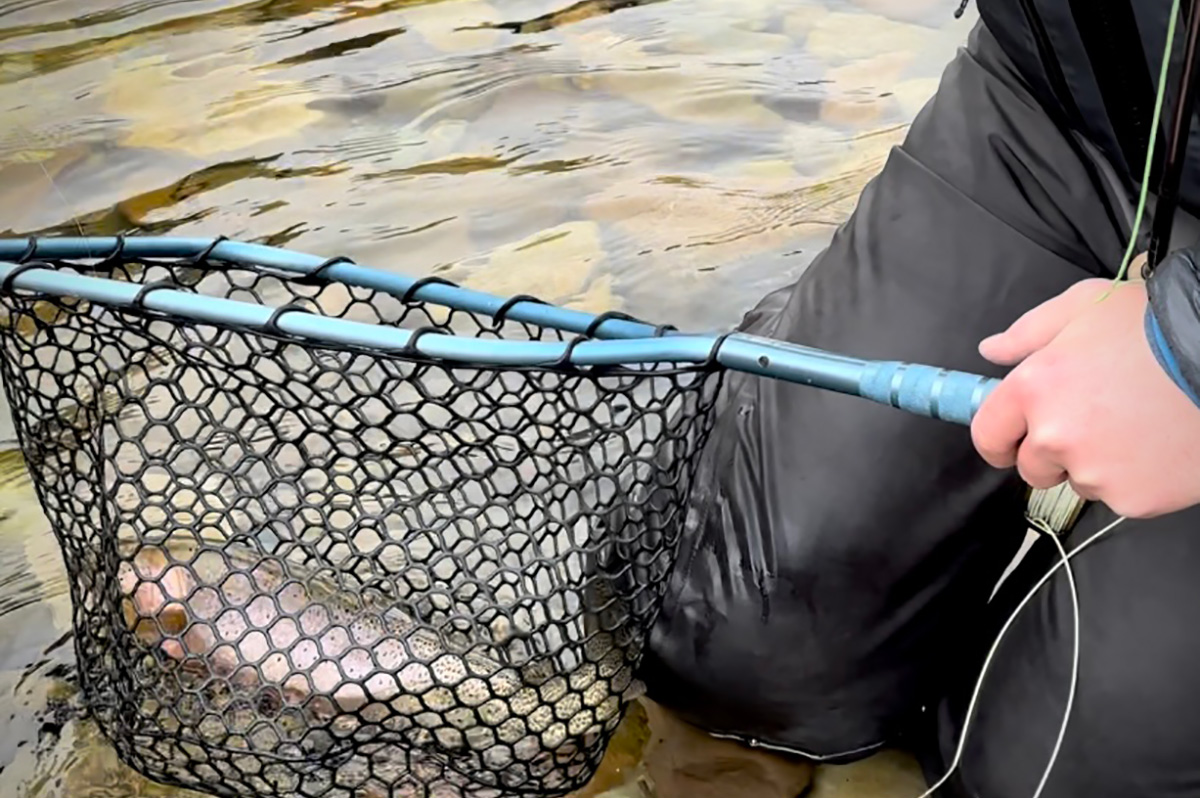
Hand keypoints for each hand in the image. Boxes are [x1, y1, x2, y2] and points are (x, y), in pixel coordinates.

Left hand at [971, 273, 1199, 517]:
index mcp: (1033, 389)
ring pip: (1078, 481)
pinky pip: (1119, 496)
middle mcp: (1055, 436)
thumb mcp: (1085, 305)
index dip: (997, 440)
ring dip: (1095, 464)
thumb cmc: (1154, 324)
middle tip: (1095, 421)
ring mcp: (1094, 472)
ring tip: (1135, 427)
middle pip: (1031, 466)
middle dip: (1053, 451)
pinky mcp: (1133, 500)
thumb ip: (1028, 332)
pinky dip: (1134, 479)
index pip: (987, 435)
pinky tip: (1158, 447)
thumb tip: (990, 351)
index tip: (1010, 442)